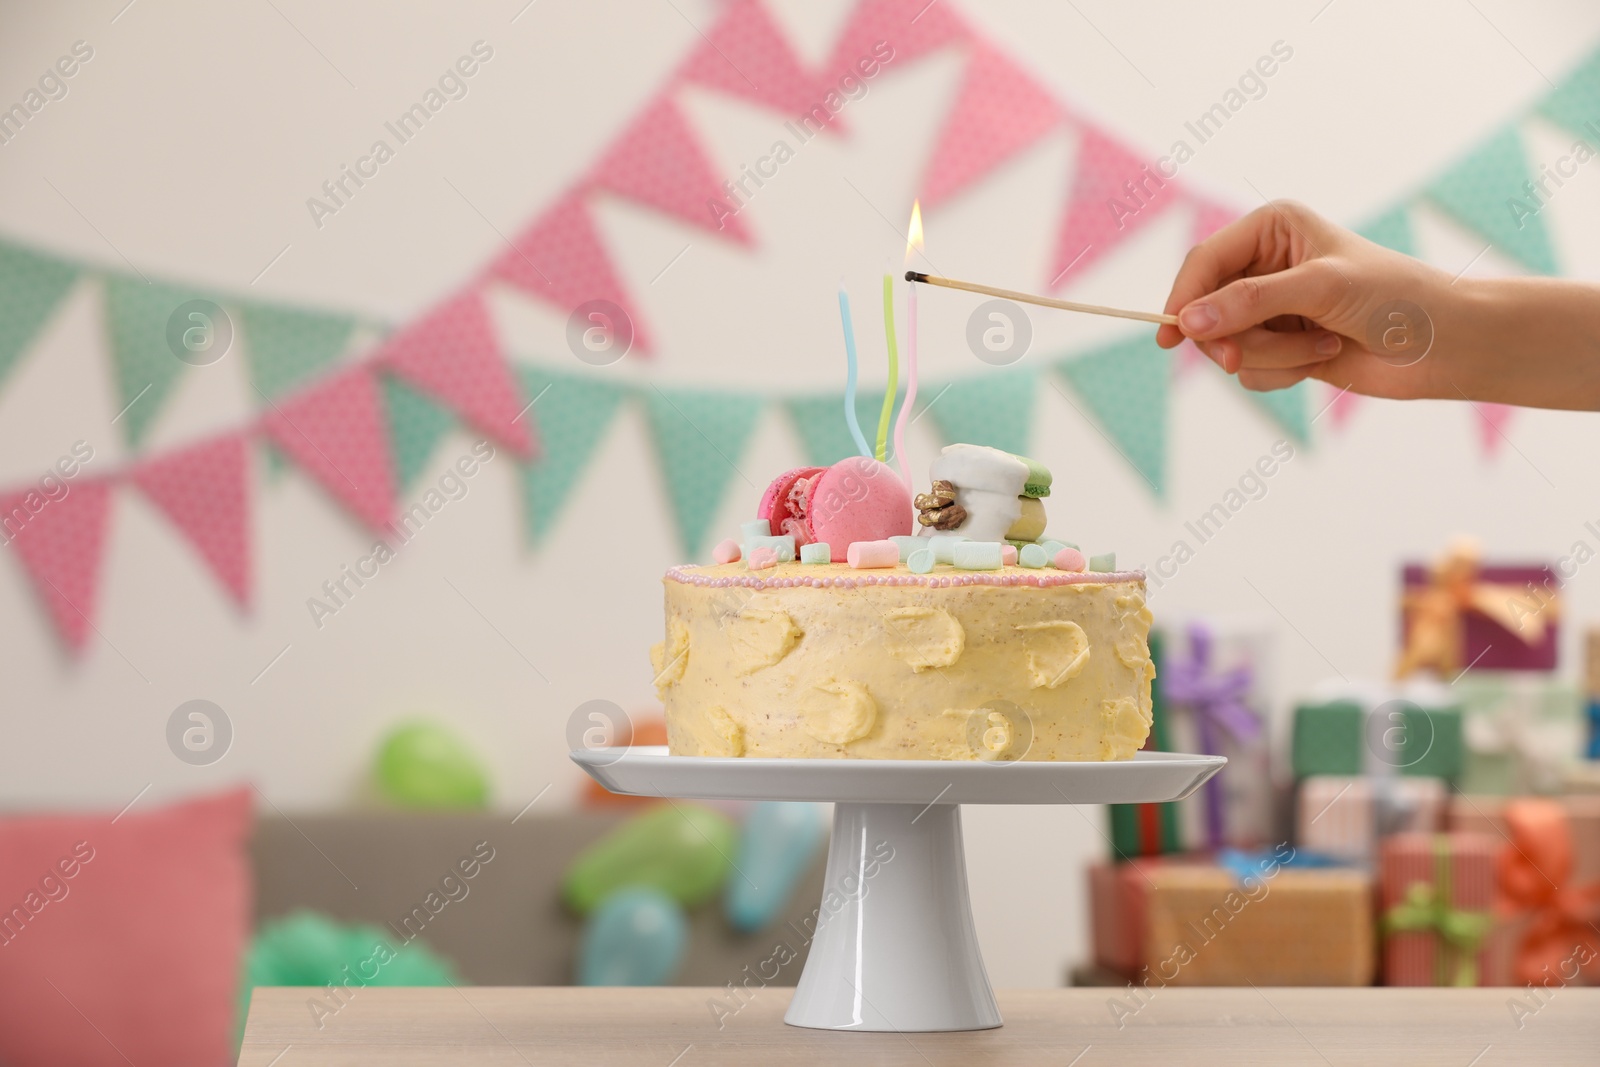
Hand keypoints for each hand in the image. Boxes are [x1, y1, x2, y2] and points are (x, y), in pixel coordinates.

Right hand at [1157, 200, 1452, 398]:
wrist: (1443, 345)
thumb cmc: (1393, 298)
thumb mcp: (1319, 288)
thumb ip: (1250, 303)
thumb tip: (1188, 322)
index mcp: (1271, 229)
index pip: (1205, 262)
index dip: (1184, 298)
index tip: (1172, 336)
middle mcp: (1266, 265)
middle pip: (1207, 308)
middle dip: (1231, 337)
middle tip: (1237, 359)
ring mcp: (1273, 309)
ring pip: (1229, 344)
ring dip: (1270, 356)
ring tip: (1319, 346)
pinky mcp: (1282, 347)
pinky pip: (1251, 371)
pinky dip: (1282, 372)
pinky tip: (1322, 358)